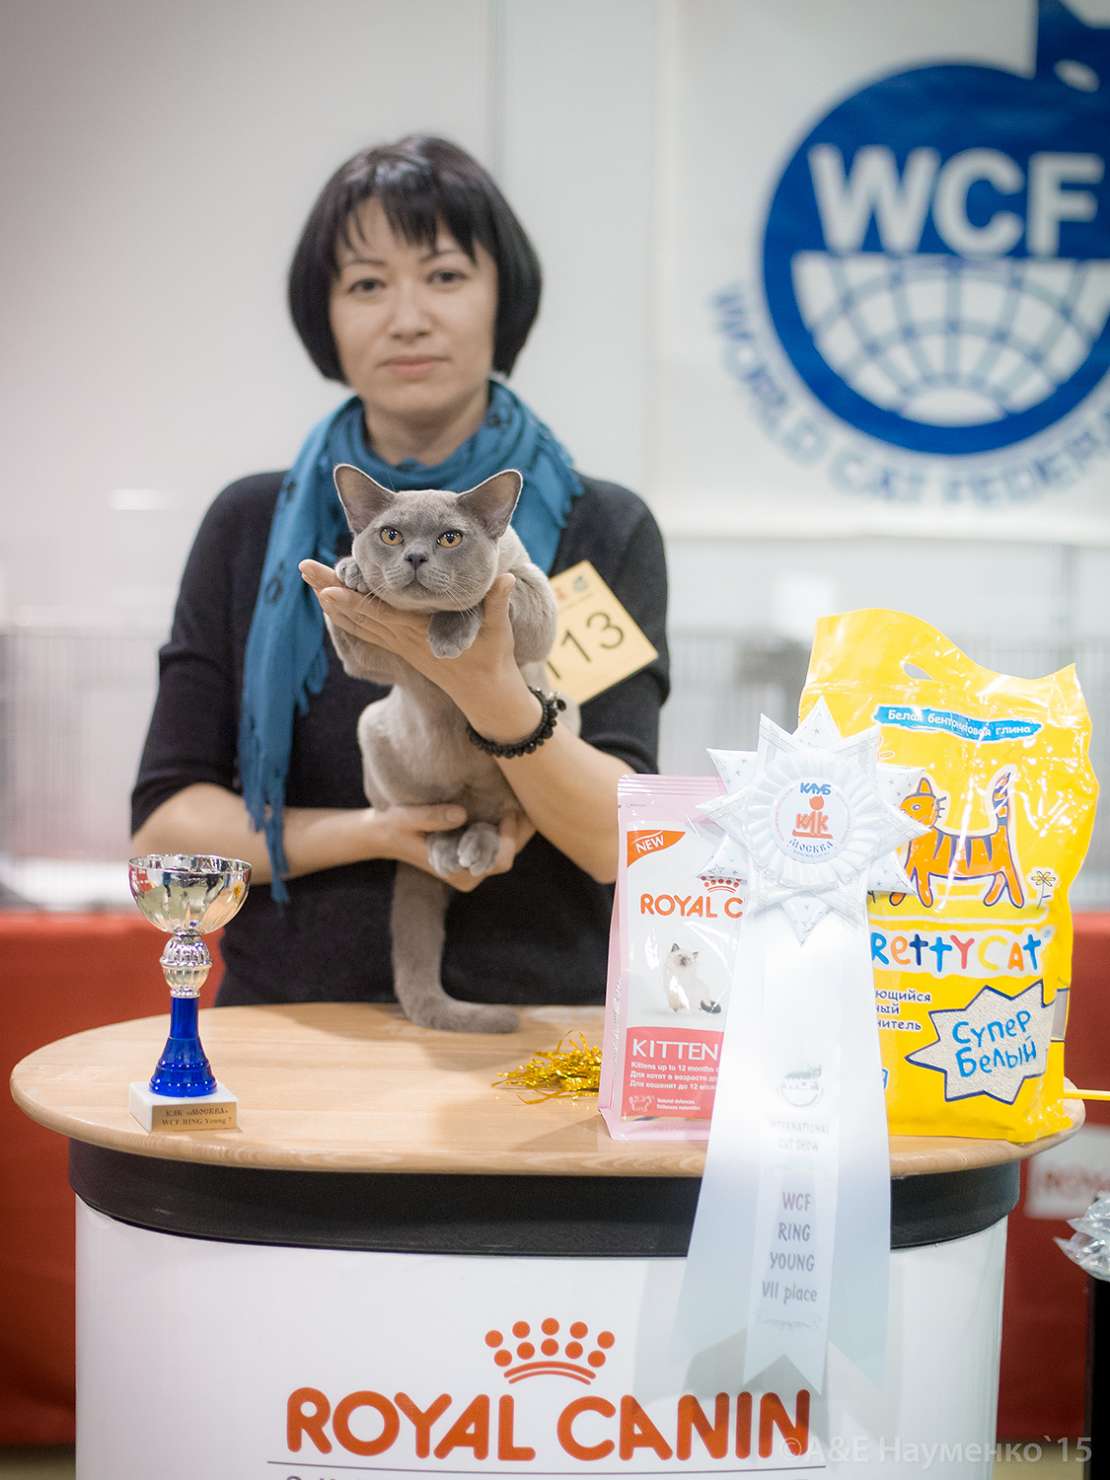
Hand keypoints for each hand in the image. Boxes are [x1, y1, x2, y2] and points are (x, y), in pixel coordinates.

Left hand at [299, 560, 526, 722]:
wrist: (486, 696)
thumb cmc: (493, 659)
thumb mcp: (499, 630)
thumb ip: (498, 603)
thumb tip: (504, 577)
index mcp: (420, 633)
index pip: (380, 615)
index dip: (352, 602)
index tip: (327, 588)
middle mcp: (403, 639)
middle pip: (358, 614)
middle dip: (330, 590)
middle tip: (303, 568)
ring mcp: (400, 644)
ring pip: (358, 621)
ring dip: (332, 600)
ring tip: (310, 578)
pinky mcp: (402, 647)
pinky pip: (366, 630)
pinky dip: (346, 616)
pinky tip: (331, 604)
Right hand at [367, 804, 535, 893]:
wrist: (385, 835)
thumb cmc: (395, 826)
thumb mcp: (407, 818)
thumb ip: (432, 817)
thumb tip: (462, 814)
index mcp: (458, 872)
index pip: (499, 861)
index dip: (509, 838)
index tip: (507, 811)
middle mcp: (469, 874)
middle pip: (510, 856)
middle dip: (521, 831)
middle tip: (524, 799)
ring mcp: (472, 867)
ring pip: (509, 850)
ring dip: (517, 828)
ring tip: (521, 799)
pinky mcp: (473, 856)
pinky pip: (499, 844)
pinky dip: (507, 827)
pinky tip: (509, 805)